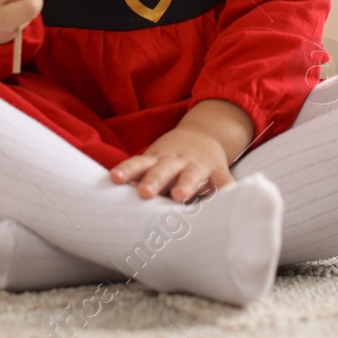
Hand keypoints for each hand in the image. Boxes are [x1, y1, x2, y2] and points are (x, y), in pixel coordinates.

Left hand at [110, 125, 234, 203]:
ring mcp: (198, 166)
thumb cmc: (170, 161)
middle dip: (154, 180)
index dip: (127, 170)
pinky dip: (226, 189)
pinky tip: (228, 197)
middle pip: (163, 169)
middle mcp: (176, 161)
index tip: (115, 179)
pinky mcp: (218, 171)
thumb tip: (110, 202)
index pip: (139, 163)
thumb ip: (139, 179)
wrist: (204, 135)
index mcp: (157, 160)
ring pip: (191, 174)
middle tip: (144, 193)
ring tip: (179, 195)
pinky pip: (223, 181)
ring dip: (185, 184)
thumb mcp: (155, 163)